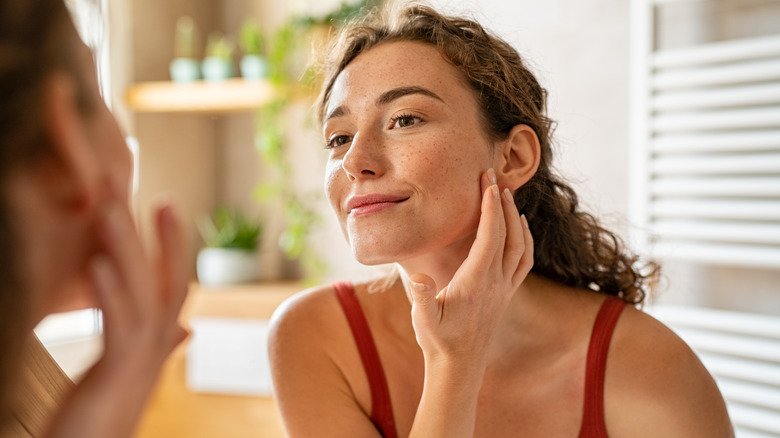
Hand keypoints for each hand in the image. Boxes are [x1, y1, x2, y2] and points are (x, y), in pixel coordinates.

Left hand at [42, 181, 190, 437]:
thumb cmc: (102, 418)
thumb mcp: (130, 372)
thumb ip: (158, 344)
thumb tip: (184, 326)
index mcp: (155, 341)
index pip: (171, 282)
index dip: (172, 242)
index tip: (164, 201)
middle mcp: (155, 347)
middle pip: (161, 279)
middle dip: (150, 231)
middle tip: (131, 184)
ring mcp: (140, 361)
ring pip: (141, 294)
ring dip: (127, 249)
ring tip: (110, 208)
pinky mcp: (117, 375)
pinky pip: (119, 327)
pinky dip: (111, 293)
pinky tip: (98, 263)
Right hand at [408, 168, 532, 363]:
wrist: (459, 367)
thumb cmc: (438, 341)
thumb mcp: (423, 320)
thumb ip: (423, 297)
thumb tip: (419, 277)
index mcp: (477, 282)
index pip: (490, 236)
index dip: (490, 207)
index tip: (486, 182)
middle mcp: (496, 282)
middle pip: (508, 234)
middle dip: (502, 202)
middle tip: (493, 177)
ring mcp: (505, 288)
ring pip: (521, 246)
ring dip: (516, 218)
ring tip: (506, 195)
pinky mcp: (506, 294)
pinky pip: (524, 260)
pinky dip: (525, 238)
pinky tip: (520, 228)